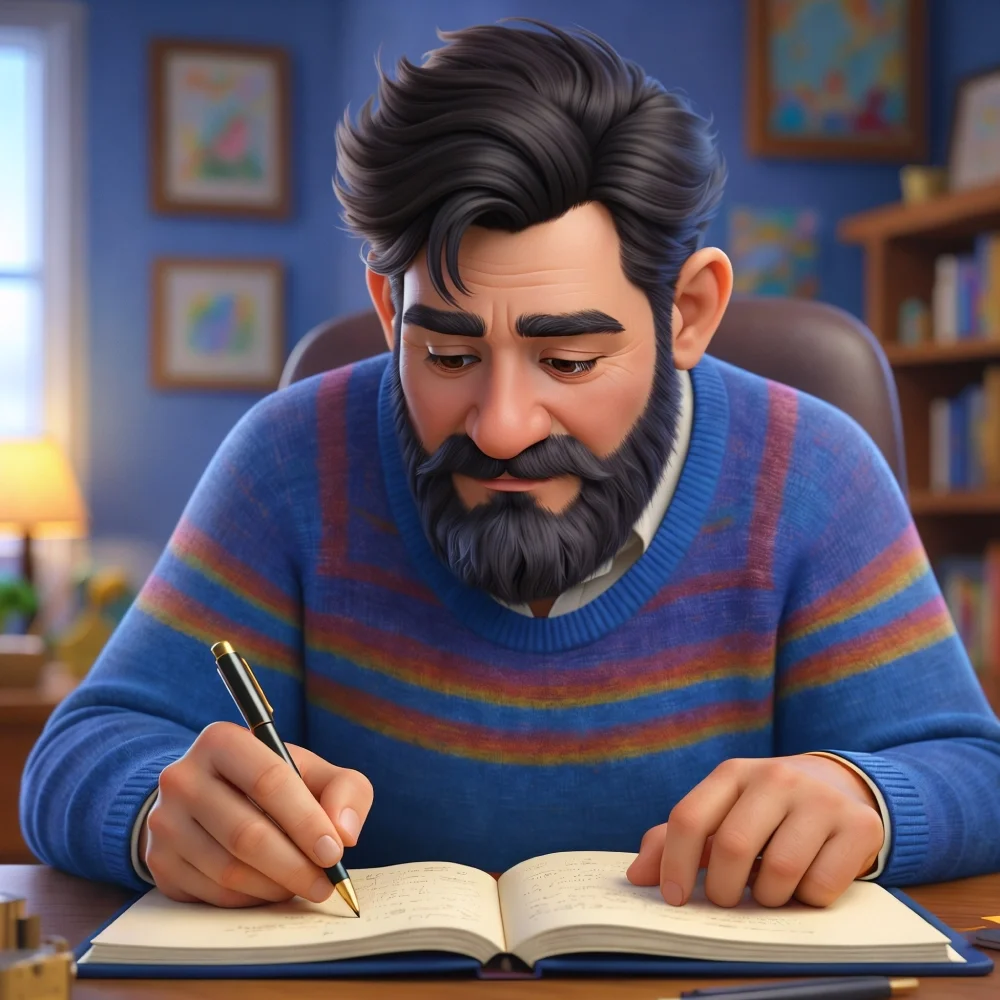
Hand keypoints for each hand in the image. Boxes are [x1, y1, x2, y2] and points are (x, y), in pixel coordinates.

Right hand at [139, 721, 373, 906]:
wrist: (207, 798)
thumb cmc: (271, 784)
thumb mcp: (311, 771)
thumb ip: (345, 789)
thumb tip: (346, 832)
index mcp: (222, 741)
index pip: (269, 782)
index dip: (306, 821)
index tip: (334, 852)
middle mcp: (183, 777)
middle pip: (247, 833)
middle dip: (295, 865)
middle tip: (326, 883)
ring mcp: (164, 822)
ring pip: (229, 869)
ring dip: (276, 886)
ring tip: (303, 885)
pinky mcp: (159, 862)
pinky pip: (212, 893)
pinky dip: (251, 898)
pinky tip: (271, 888)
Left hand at [626, 755, 883, 908]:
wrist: (840, 787)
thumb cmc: (766, 810)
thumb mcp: (722, 812)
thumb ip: (676, 840)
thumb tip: (636, 876)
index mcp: (732, 773)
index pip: (689, 818)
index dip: (673, 864)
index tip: (673, 898)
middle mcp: (775, 777)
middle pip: (732, 846)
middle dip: (722, 889)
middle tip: (726, 900)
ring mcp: (819, 799)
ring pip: (780, 871)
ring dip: (768, 899)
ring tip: (769, 891)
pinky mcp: (859, 824)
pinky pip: (822, 885)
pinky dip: (808, 900)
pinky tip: (807, 884)